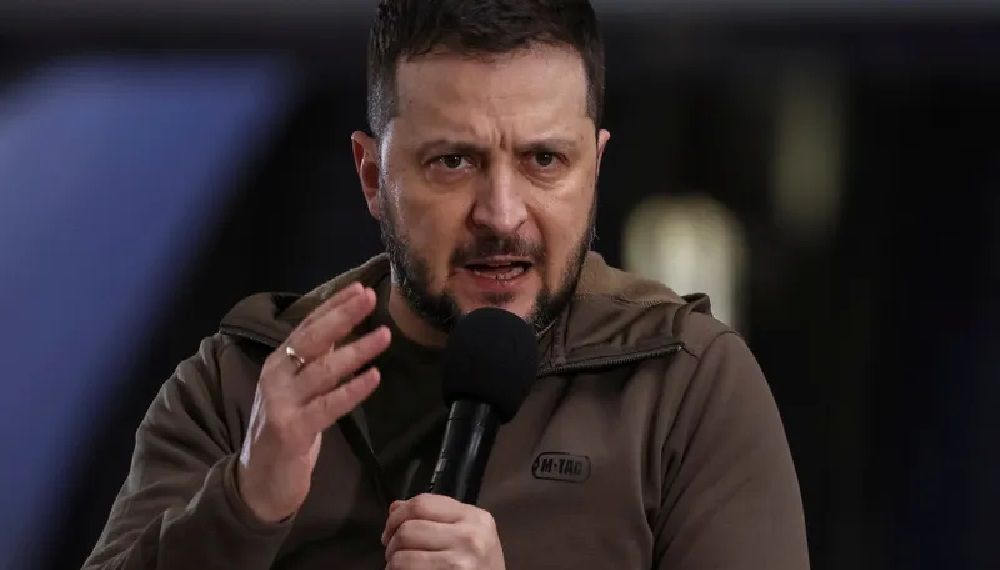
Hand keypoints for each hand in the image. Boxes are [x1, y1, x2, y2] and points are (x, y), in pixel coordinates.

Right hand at [237, 283, 390, 522]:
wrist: (259, 482)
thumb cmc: (285, 430)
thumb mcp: (299, 390)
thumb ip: (316, 361)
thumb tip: (341, 327)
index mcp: (278, 364)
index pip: (308, 326)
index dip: (333, 306)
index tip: (360, 288)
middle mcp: (276, 377)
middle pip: (312, 340)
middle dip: (342, 316)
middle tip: (370, 298)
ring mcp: (282, 403)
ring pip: (323, 370)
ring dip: (356, 350)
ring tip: (385, 336)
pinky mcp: (291, 430)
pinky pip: (328, 406)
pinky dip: (352, 390)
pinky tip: (374, 377)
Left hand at [382, 494, 505, 569]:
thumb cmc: (480, 566)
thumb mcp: (468, 535)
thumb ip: (436, 518)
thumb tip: (396, 507)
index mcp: (475, 517)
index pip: (422, 503)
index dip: (398, 515)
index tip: (391, 528)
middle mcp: (471, 536)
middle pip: (409, 528)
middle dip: (391, 540)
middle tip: (392, 551)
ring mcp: (461, 562)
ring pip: (403, 555)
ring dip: (392, 562)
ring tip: (397, 565)